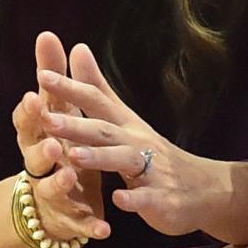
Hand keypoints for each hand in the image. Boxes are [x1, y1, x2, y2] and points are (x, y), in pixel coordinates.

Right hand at [9, 32, 108, 240]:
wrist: (54, 198)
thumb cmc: (58, 141)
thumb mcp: (58, 109)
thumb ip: (54, 75)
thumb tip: (48, 34)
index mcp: (38, 136)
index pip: (28, 123)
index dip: (30, 112)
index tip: (35, 97)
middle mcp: (41, 165)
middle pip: (36, 158)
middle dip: (43, 150)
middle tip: (53, 143)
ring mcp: (52, 194)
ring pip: (52, 191)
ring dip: (59, 185)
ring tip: (69, 179)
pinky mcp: (69, 219)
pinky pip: (78, 225)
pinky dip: (89, 227)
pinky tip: (103, 230)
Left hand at [37, 42, 225, 236]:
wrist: (205, 187)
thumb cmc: (156, 154)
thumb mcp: (126, 119)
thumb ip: (99, 88)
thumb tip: (78, 48)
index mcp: (125, 125)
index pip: (96, 101)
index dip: (71, 89)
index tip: (42, 75)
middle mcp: (137, 143)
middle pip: (104, 130)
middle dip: (75, 125)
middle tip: (46, 119)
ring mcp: (151, 170)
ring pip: (124, 160)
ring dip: (99, 157)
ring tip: (73, 157)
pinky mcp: (160, 198)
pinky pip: (146, 198)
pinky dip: (133, 198)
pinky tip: (118, 199)